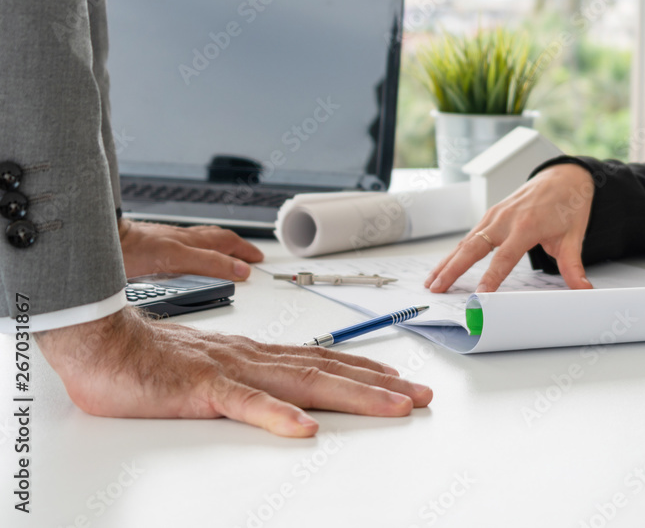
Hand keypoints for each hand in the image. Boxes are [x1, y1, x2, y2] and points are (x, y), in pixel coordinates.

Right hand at [35, 308, 432, 436]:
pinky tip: (305, 428)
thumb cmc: (147, 359)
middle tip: (422, 396)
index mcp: (255, 354)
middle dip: (380, 385)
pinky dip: (276, 415)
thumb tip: (272, 392)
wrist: (97, 341)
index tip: (400, 380)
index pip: (322, 360)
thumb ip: (241, 376)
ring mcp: (231, 370)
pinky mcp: (202, 387)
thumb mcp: (206, 369)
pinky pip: (244, 403)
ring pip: (304, 383)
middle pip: (329, 370)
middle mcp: (254, 357)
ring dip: (353, 394)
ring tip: (395, 405)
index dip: (365, 370)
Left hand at [118, 219, 263, 280]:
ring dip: (216, 246)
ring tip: (224, 253)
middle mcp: (180, 238)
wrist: (99, 241)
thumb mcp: (177, 259)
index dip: (244, 252)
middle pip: (216, 239)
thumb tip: (240, 269)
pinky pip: (181, 246)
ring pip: (199, 241)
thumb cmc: (131, 250)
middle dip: (235, 246)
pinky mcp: (151, 247)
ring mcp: (165, 241)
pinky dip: (194, 250)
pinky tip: (186, 257)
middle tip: (248, 255)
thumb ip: (209, 264)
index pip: (226, 243)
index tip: (256, 260)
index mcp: (190, 241)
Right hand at [425, 163, 595, 292]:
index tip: (480, 294)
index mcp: (527, 225)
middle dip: (453, 269)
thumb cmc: (568, 206)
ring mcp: (495, 215)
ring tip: (431, 281)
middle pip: (473, 247)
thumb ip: (573, 266)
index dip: (492, 277)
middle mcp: (505, 219)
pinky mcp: (490, 215)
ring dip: (447, 262)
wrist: (563, 177)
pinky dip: (454, 252)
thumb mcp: (574, 236)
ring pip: (465, 242)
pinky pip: (469, 236)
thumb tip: (583, 289)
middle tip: (437, 287)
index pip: (504, 257)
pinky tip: (443, 266)